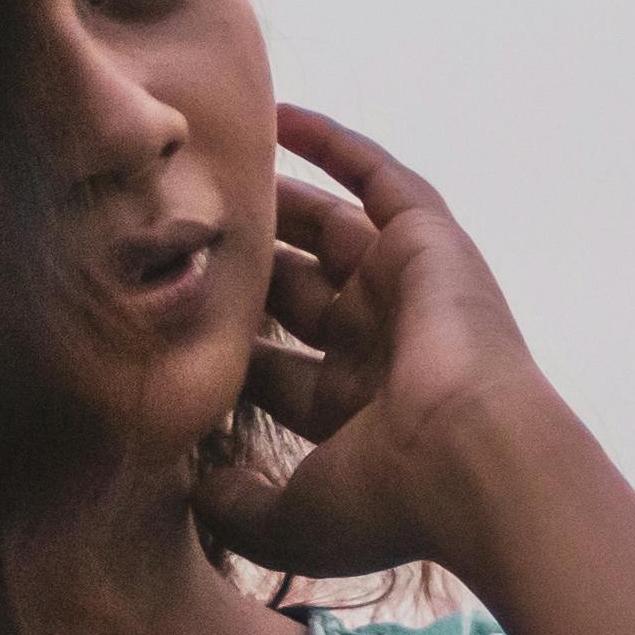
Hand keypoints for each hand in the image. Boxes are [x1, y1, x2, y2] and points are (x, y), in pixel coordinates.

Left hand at [199, 106, 583, 585]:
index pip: (277, 375)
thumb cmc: (389, 498)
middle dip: (245, 273)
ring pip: (331, 232)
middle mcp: (382, 348)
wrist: (476, 459)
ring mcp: (408, 292)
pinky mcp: (430, 243)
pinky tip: (276, 116)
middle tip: (179, 243)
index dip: (222, 354)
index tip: (158, 329)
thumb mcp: (290, 518)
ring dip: (277, 207)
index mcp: (356, 414)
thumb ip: (234, 505)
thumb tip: (187, 483)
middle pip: (297, 295)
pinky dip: (333, 146)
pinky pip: (379, 177)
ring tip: (214, 176)